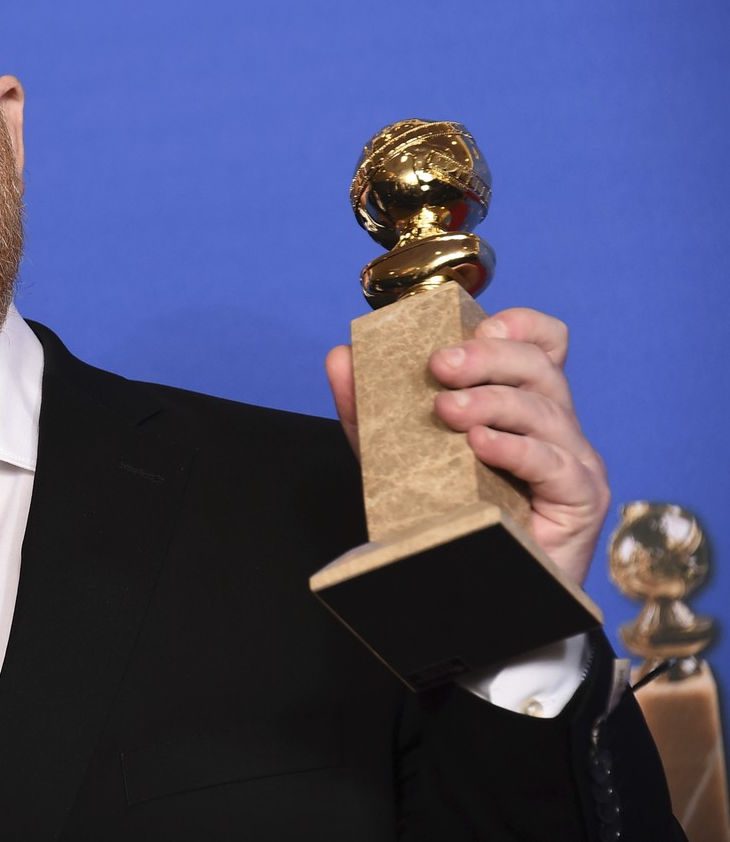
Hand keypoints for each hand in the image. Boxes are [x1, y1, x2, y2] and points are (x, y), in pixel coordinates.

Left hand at [325, 308, 609, 585]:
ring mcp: (574, 460)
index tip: (472, 325)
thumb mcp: (397, 454)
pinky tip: (481, 446)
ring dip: (492, 401)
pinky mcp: (580, 500)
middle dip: (487, 356)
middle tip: (439, 366)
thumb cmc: (444, 516)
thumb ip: (368, 408)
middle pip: (539, 365)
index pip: (542, 342)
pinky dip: (516, 448)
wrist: (469, 594)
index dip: (515, 324)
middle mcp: (555, 424)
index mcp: (521, 402)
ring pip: (545, 410)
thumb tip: (340, 357)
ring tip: (447, 411)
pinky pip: (555, 463)